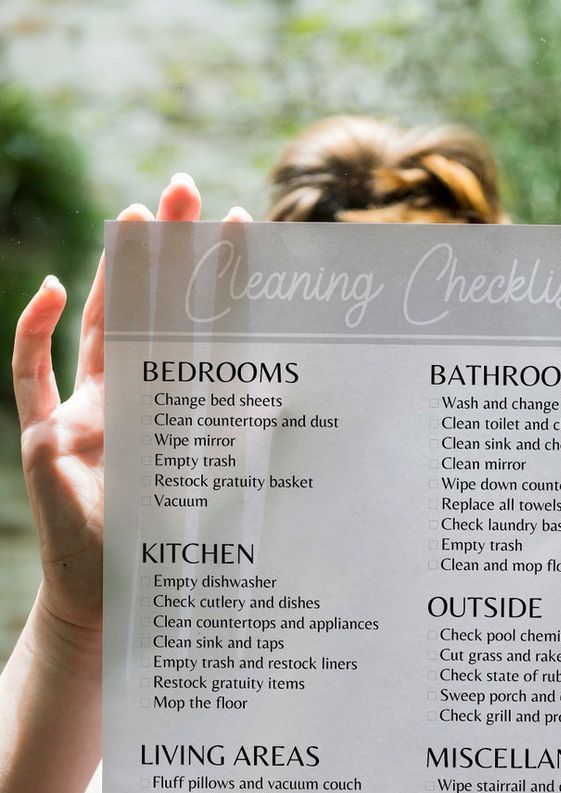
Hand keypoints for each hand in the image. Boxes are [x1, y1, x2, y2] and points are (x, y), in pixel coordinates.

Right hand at [12, 175, 250, 632]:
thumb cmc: (175, 553)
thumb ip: (248, 438)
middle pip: (150, 309)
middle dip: (166, 251)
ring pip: (99, 326)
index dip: (215, 276)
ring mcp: (85, 412)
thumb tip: (293, 390)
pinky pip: (31, 374)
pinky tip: (54, 289)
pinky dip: (35, 331)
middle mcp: (132, 399)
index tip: (239, 222)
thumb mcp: (223, 489)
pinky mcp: (46, 436)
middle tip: (184, 190)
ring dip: (114, 272)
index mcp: (179, 407)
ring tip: (134, 217)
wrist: (118, 600)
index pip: (199, 326)